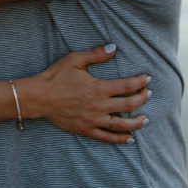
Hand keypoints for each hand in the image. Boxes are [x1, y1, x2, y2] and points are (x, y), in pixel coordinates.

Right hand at [30, 44, 150, 143]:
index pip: (126, 86)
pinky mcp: (86, 130)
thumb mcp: (75, 60)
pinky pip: (107, 137)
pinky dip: (121, 139)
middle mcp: (99, 106)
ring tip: (146, 119)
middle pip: (128, 105)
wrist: (39, 97)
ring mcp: (93, 120)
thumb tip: (114, 47)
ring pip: (121, 124)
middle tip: (149, 94)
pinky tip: (131, 139)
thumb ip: (96, 54)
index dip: (139, 82)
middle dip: (142, 99)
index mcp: (98, 88)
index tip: (147, 79)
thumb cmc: (56, 77)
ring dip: (137, 122)